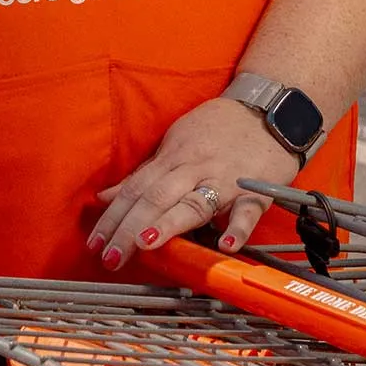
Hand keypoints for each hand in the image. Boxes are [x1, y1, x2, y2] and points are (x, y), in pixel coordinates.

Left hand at [89, 97, 299, 270]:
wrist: (270, 110)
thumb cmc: (220, 128)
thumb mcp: (175, 142)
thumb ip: (144, 174)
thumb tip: (107, 197)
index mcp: (173, 158)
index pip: (135, 189)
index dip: (113, 216)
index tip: (95, 242)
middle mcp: (195, 168)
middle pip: (156, 198)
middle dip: (129, 228)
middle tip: (110, 256)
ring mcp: (225, 180)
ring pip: (193, 203)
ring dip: (168, 224)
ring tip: (145, 244)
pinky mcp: (255, 190)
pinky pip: (246, 211)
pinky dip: (237, 228)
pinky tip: (226, 245)